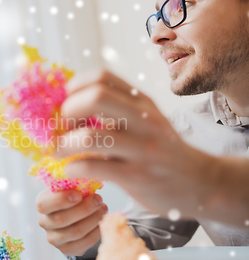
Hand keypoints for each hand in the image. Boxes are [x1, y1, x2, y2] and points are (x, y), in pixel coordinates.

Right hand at [36, 189, 107, 255]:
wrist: (74, 214)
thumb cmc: (72, 195)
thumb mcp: (69, 187)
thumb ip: (73, 184)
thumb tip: (86, 177)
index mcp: (42, 204)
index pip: (44, 204)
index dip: (61, 200)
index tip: (79, 194)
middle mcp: (44, 222)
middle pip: (62, 219)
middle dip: (84, 209)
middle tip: (98, 199)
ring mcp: (54, 238)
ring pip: (76, 232)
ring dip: (93, 219)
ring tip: (103, 208)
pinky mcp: (67, 249)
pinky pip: (85, 242)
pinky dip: (97, 231)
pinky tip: (102, 221)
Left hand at [58, 68, 215, 218]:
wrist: (200, 183)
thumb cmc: (160, 149)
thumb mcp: (145, 120)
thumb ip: (116, 108)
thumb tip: (68, 102)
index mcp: (141, 101)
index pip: (101, 77)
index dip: (74, 87)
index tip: (65, 103)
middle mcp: (143, 119)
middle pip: (95, 97)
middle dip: (68, 111)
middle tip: (61, 128)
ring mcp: (142, 148)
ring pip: (91, 137)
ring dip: (64, 145)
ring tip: (59, 152)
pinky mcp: (137, 176)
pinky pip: (94, 167)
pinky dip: (73, 169)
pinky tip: (72, 171)